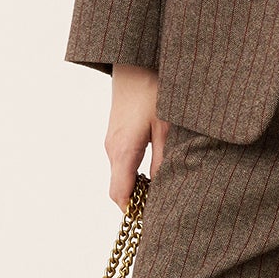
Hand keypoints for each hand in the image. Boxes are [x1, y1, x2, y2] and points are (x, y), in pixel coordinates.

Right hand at [104, 63, 168, 209]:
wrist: (134, 56)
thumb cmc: (154, 87)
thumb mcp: (167, 126)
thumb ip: (165, 160)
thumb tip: (165, 190)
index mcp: (122, 151)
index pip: (120, 196)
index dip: (135, 212)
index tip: (154, 222)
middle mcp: (111, 148)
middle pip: (121, 188)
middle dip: (140, 201)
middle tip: (167, 207)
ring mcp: (112, 139)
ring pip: (123, 173)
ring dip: (141, 184)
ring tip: (167, 187)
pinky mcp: (117, 130)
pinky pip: (124, 159)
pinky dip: (137, 170)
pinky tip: (158, 165)